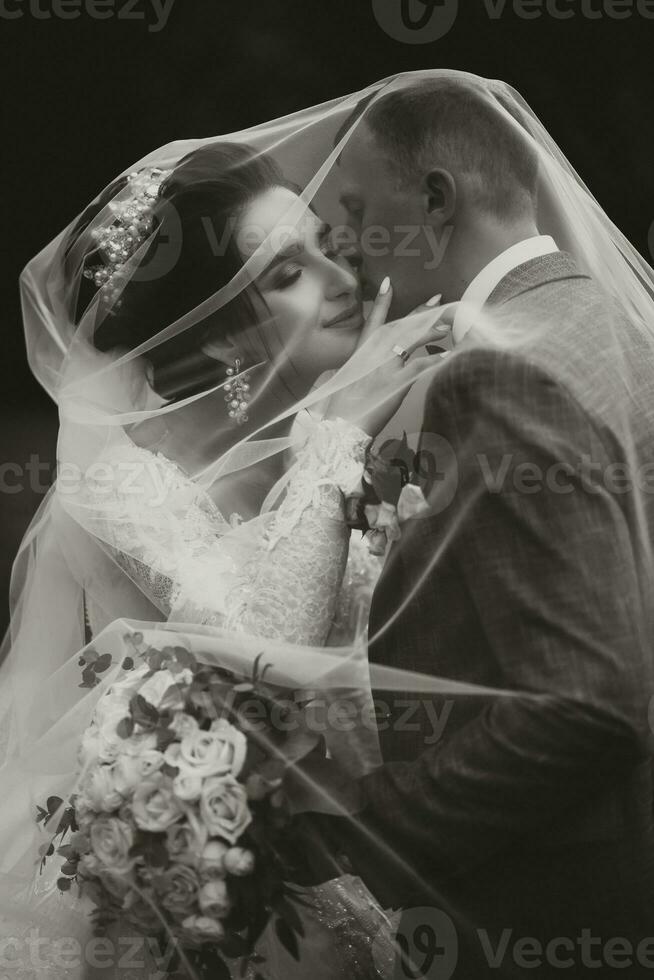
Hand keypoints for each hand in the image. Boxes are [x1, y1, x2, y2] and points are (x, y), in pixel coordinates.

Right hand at [325, 279, 451, 438]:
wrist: (340, 427)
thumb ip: (361, 370)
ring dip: (431, 331)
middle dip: (419, 312)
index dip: (381, 302)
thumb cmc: (341, 408)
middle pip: (399, 326)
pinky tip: (448, 355)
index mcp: (359, 352)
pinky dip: (435, 359)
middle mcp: (372, 354)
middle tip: (437, 300)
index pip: (372, 321)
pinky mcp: (396, 382)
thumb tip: (371, 368)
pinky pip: (420, 365)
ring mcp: (384, 367)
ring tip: (447, 326)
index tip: (389, 283)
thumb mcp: (346, 382)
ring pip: (411, 340)